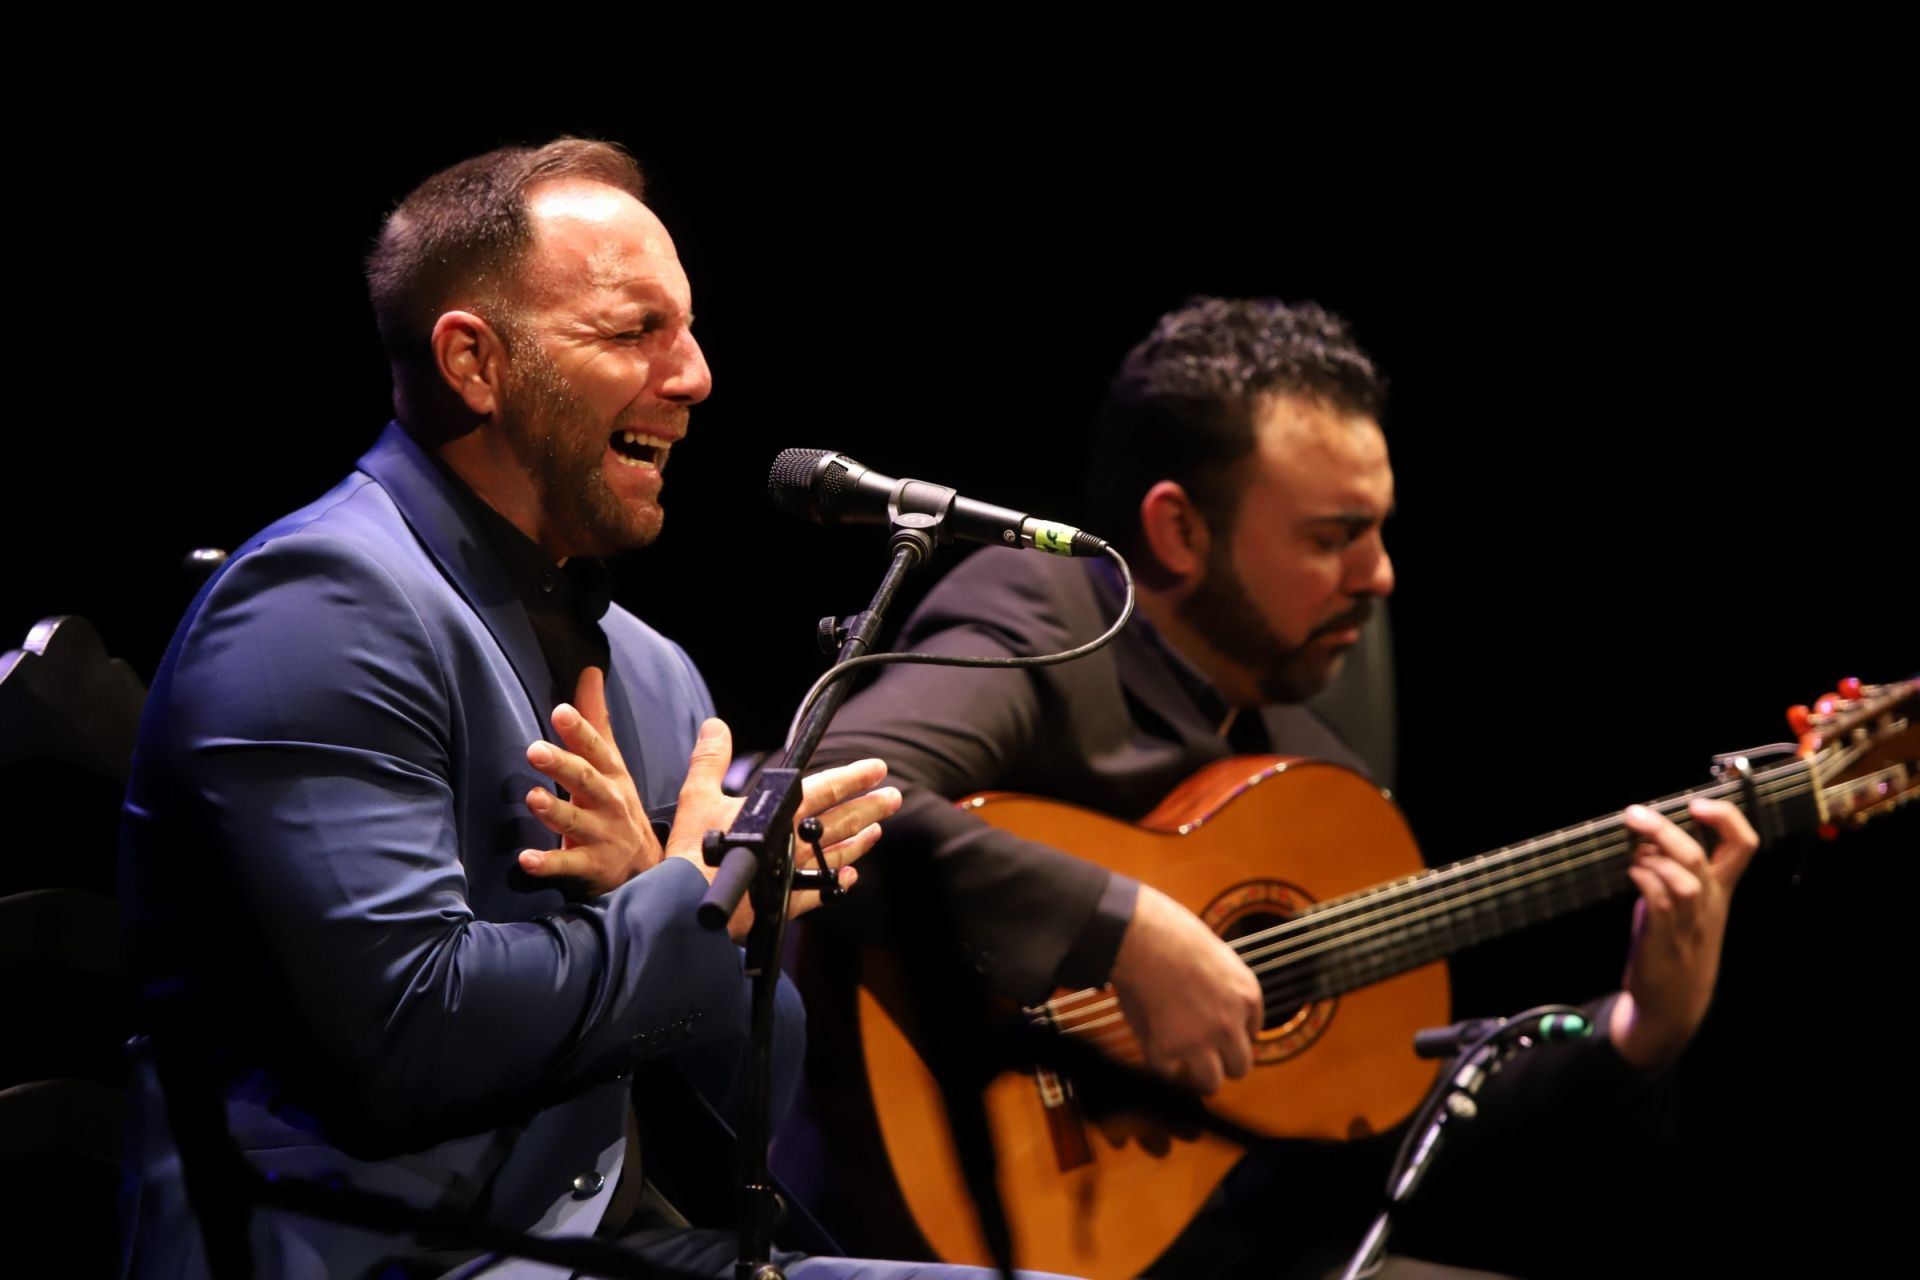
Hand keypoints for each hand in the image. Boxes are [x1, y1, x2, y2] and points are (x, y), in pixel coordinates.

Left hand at [516, 667, 660, 893]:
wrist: (645, 867)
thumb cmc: (618, 806)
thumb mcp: (611, 762)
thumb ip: (596, 719)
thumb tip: (590, 670)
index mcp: (611, 775)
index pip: (596, 748)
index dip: (580, 730)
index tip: (561, 712)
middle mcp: (609, 802)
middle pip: (586, 780)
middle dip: (563, 765)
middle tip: (535, 751)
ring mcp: (602, 836)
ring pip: (577, 823)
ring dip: (555, 811)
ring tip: (532, 799)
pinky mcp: (592, 867)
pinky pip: (569, 866)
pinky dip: (548, 864)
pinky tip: (527, 860)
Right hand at [661, 718, 898, 939]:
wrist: (690, 904)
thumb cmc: (695, 849)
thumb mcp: (698, 796)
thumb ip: (711, 759)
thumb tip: (715, 725)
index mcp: (781, 813)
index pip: (827, 788)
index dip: (855, 776)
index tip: (879, 768)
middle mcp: (795, 842)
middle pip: (843, 821)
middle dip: (871, 807)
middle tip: (894, 798)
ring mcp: (795, 873)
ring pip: (837, 854)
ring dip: (860, 841)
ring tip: (877, 831)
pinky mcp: (787, 902)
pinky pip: (821, 890)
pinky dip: (838, 882)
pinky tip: (850, 877)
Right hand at [1108, 884, 1262, 1092]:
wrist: (1141, 934)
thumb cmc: (1171, 934)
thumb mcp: (1218, 956)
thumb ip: (1224, 988)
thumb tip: (1214, 1008)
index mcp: (1247, 995)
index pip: (1253, 1033)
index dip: (1232, 1033)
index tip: (1215, 1031)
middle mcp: (1231, 1022)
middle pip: (1240, 1066)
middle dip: (1222, 1062)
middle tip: (1202, 1054)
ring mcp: (1200, 1040)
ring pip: (1211, 1082)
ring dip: (1196, 1076)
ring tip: (1180, 1066)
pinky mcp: (1168, 1049)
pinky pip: (1168, 1077)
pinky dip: (1159, 1069)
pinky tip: (1153, 1054)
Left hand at [1608, 797, 1759, 1068]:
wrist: (1673, 1005)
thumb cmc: (1673, 946)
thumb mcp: (1683, 904)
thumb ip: (1670, 870)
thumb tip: (1646, 836)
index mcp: (1720, 890)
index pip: (1743, 845)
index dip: (1727, 817)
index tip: (1698, 802)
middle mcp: (1710, 903)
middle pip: (1702, 855)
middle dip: (1667, 828)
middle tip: (1635, 814)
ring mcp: (1689, 922)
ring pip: (1686, 878)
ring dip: (1654, 856)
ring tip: (1631, 851)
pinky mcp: (1665, 939)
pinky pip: (1661, 902)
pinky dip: (1645, 880)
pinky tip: (1631, 873)